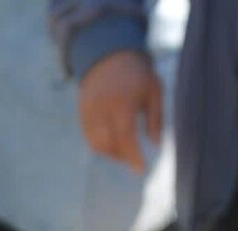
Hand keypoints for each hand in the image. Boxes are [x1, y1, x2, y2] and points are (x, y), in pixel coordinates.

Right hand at [78, 50, 161, 173]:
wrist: (109, 54)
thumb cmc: (138, 74)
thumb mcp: (154, 91)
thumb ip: (156, 118)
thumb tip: (155, 144)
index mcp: (122, 101)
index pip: (125, 135)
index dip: (132, 155)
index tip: (140, 169)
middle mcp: (102, 107)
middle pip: (108, 143)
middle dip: (122, 156)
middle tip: (134, 158)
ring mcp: (89, 110)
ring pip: (96, 143)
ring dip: (110, 153)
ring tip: (123, 150)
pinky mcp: (81, 112)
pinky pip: (88, 137)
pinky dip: (100, 144)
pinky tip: (112, 142)